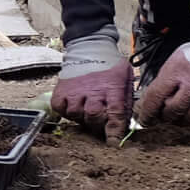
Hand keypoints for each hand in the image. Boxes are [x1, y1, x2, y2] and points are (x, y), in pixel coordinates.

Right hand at [48, 25, 132, 142]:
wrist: (89, 46)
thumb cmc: (109, 64)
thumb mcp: (126, 78)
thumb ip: (127, 99)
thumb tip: (127, 122)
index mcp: (111, 88)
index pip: (115, 114)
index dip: (114, 131)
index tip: (114, 143)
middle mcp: (92, 91)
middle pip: (94, 117)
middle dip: (98, 124)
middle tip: (100, 122)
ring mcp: (74, 90)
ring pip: (76, 114)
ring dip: (82, 118)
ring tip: (87, 112)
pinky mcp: (61, 90)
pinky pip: (61, 109)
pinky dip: (67, 112)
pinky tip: (74, 107)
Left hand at [134, 25, 189, 125]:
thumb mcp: (172, 65)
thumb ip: (160, 85)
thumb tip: (147, 106)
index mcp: (177, 72)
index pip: (156, 97)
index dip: (148, 112)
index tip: (145, 119)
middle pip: (173, 111)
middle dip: (165, 115)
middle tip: (164, 115)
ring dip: (182, 119)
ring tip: (180, 113)